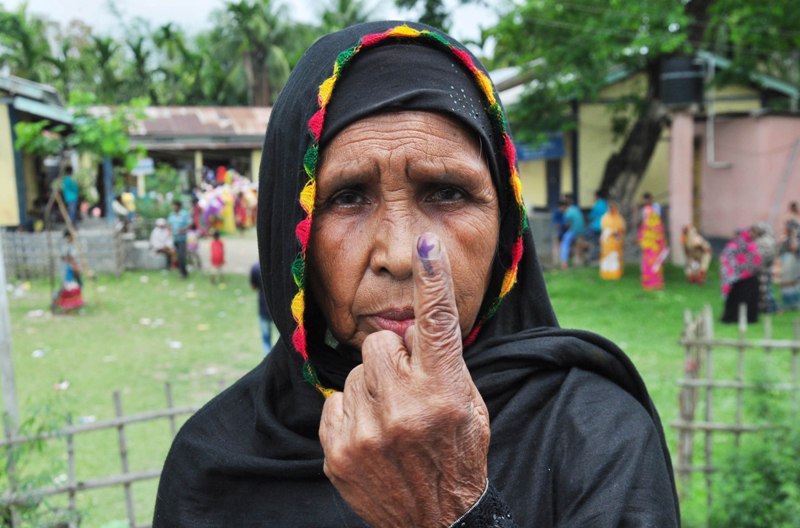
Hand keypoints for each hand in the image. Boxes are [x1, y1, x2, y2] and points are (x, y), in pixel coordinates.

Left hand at [319, 233, 489, 527]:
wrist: (438, 521)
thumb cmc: (457, 456)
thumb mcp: (469, 407)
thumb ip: (443, 363)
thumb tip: (412, 326)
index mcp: (444, 393)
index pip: (437, 324)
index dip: (433, 280)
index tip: (427, 245)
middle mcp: (404, 409)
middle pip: (381, 342)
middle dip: (394, 358)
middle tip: (410, 390)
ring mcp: (367, 433)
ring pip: (357, 372)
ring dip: (373, 388)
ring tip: (393, 421)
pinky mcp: (339, 452)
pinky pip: (335, 401)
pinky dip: (352, 412)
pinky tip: (372, 435)